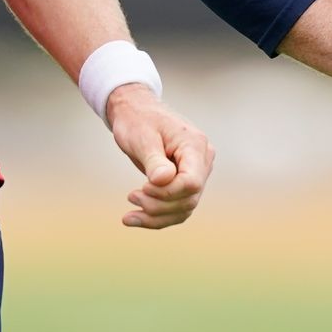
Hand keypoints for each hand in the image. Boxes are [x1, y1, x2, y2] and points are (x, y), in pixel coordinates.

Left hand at [106, 85, 213, 229]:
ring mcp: (197, 172)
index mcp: (195, 145)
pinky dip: (157, 217)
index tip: (143, 187)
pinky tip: (134, 218)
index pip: (192, 182)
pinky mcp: (187, 182)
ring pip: (184, 208)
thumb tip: (163, 180)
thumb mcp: (142, 137)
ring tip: (128, 215)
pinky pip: (177, 208)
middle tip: (131, 196)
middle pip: (189, 198)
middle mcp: (202, 160)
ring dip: (156, 217)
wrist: (136, 113)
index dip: (167, 192)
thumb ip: (154, 160)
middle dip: (158, 206)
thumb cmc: (138, 121)